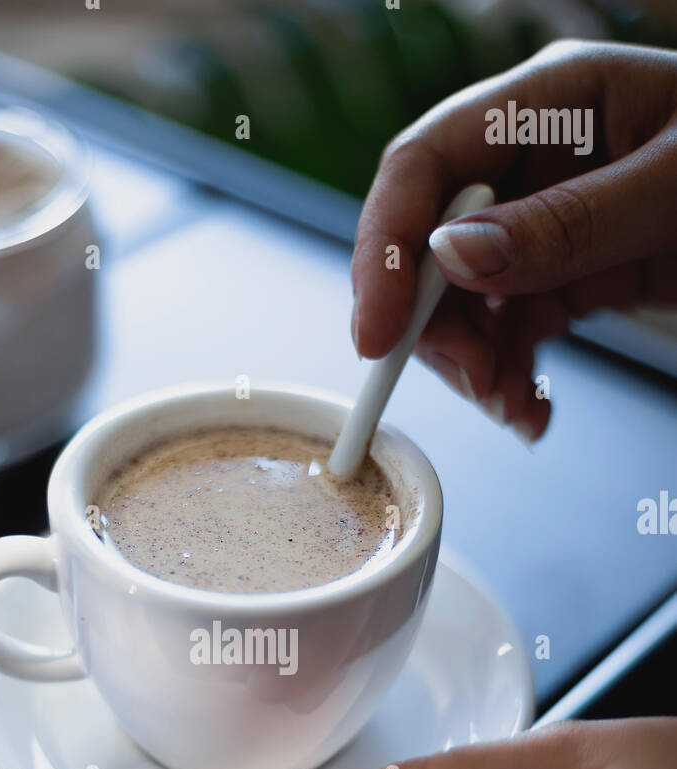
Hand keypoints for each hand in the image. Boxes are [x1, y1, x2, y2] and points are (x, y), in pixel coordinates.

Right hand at [352, 40, 676, 440]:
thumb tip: (454, 255)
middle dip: (437, 325)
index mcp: (553, 102)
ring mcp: (552, 220)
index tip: (378, 335)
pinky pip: (511, 329)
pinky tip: (532, 409)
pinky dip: (511, 376)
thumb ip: (567, 224)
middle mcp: (538, 159)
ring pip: (466, 300)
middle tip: (476, 385)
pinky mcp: (573, 274)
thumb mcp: (675, 190)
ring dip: (475, 365)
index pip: (426, 163)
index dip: (388, 248)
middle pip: (433, 242)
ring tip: (515, 408)